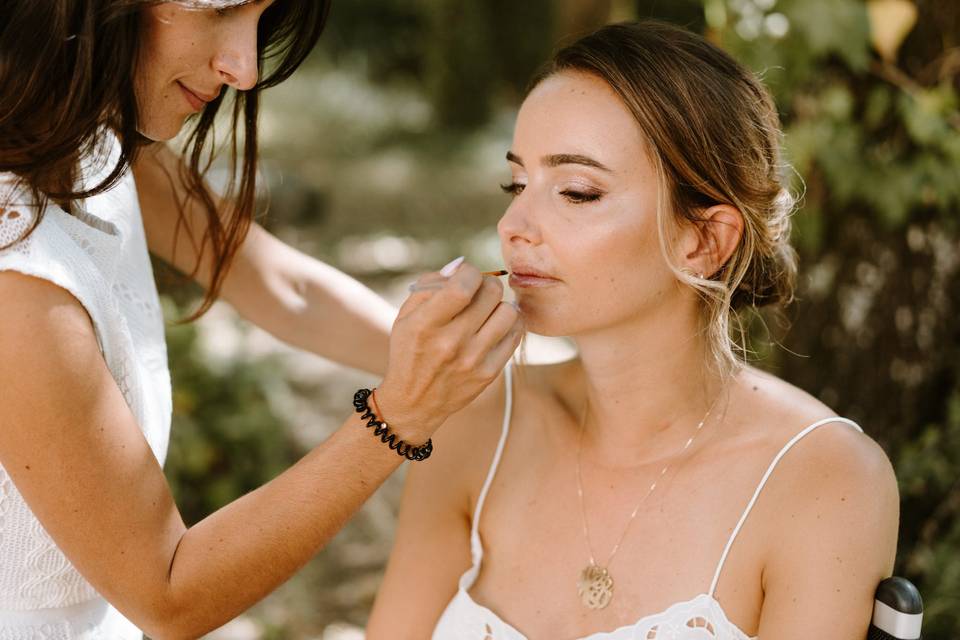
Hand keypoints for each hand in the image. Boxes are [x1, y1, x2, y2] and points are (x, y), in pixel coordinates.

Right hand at [376, 258, 522, 443]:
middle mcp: (451, 342)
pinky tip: (497, 324)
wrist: (414, 402)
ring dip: (500, 304)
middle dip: (486, 284)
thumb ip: (430, 285)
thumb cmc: (410, 351)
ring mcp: (473, 359)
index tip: (465, 275)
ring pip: (509, 311)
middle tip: (478, 291)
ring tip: (488, 309)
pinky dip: (510, 323)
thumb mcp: (406, 316)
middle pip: (491, 293)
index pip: (463, 285)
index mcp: (426, 324)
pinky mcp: (489, 373)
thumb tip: (460, 265)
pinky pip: (515, 335)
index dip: (470, 271)